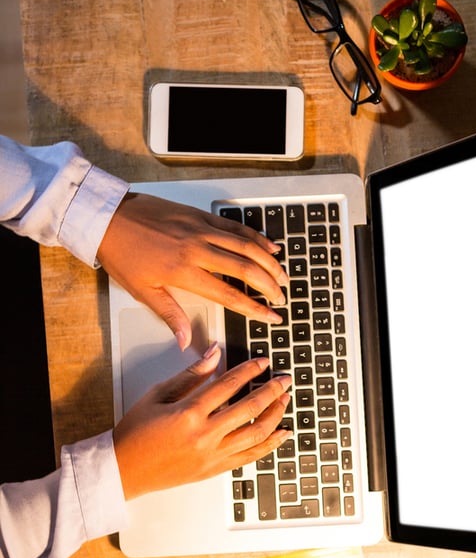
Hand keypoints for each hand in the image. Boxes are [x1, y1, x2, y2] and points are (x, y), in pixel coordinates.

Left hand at [97, 192, 288, 348]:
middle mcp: (197, 249)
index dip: (255, 308)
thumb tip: (187, 341)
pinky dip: (255, 237)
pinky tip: (269, 246)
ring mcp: (201, 230)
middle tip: (282, 298)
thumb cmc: (123, 254)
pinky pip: (234, 227)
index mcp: (184, 272)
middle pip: (246, 269)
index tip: (271, 316)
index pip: (229, 295)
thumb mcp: (144, 291)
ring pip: (246, 246)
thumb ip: (171, 315)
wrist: (109, 218)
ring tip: (283, 276)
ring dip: (269, 262)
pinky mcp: (200, 216)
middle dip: (269, 285)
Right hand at [113, 344, 291, 499]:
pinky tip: (281, 433)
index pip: (229, 385)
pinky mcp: (214, 470)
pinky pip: (250, 457)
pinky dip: (270, 445)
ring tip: (285, 401)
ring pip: (256, 434)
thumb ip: (191, 375)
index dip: (250, 370)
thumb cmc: (136, 432)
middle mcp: (204, 436)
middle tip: (285, 380)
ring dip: (275, 415)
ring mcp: (212, 455)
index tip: (263, 362)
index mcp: (189, 413)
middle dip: (272, 391)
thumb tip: (214, 355)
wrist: (124, 469)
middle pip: (249, 408)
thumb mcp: (159, 395)